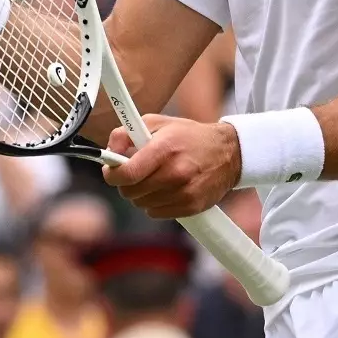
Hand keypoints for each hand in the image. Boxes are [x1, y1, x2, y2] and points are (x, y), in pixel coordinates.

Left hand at [103, 114, 241, 219]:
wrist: (229, 153)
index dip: (112, 174)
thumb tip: (108, 151)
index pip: (126, 173)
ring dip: (141, 194)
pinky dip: (155, 204)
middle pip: (130, 192)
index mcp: (164, 148)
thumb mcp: (157, 123)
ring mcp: (184, 192)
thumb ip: (126, 134)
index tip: (111, 171)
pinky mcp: (191, 206)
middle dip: (126, 183)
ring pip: (141, 204)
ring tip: (154, 179)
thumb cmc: (189, 137)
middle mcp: (175, 172)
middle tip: (134, 173)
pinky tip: (165, 189)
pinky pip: (156, 213)